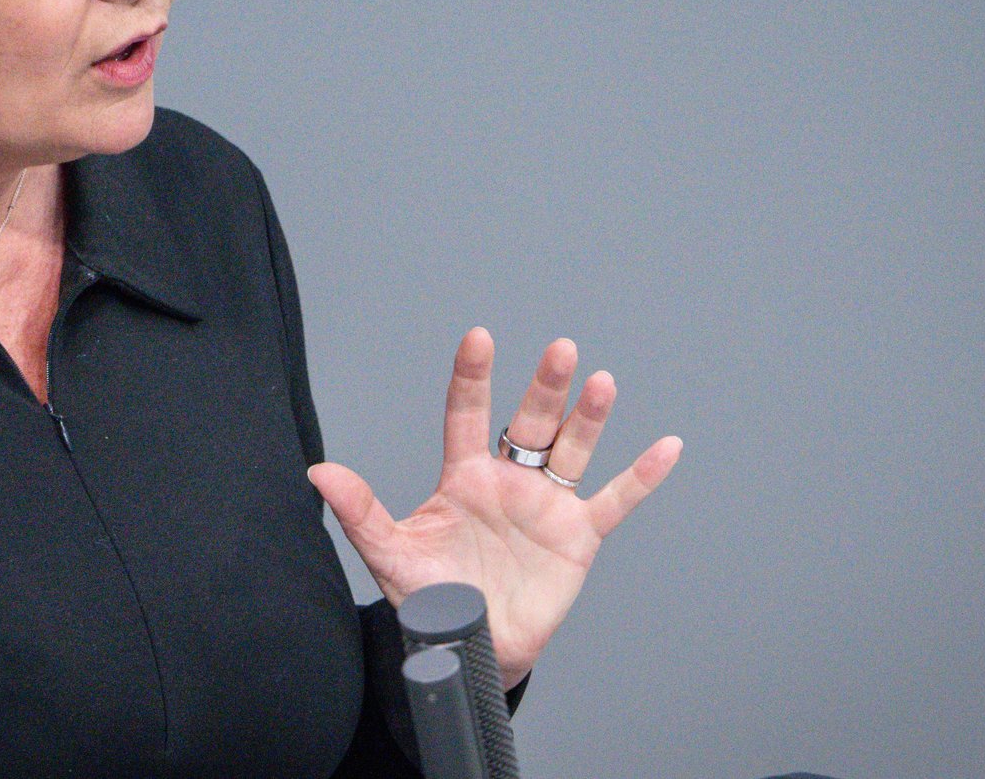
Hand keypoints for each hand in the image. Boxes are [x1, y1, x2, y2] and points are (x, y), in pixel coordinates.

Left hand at [308, 329, 680, 687]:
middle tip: (560, 350)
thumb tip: (318, 472)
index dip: (473, 377)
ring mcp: (547, 505)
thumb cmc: (431, 598)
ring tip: (600, 382)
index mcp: (464, 478)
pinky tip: (666, 447)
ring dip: (589, 417)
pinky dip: (642, 477)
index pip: (468, 416)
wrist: (472, 647)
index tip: (479, 338)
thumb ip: (361, 512)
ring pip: (573, 450)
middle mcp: (509, 481)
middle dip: (545, 388)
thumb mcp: (391, 554)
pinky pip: (615, 501)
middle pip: (530, 423)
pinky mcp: (578, 537)